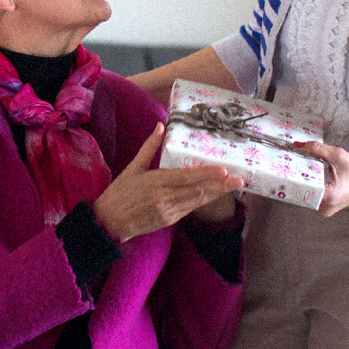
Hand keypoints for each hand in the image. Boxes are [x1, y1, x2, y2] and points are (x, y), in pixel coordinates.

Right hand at [92, 123, 244, 241]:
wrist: (108, 223)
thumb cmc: (119, 193)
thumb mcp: (132, 168)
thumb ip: (148, 147)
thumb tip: (160, 125)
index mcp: (155, 182)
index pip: (186, 177)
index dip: (206, 174)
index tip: (223, 170)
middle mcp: (164, 198)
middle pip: (198, 191)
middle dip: (221, 186)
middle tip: (240, 180)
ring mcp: (168, 211)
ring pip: (197, 201)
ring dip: (217, 194)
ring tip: (234, 186)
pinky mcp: (168, 220)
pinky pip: (189, 209)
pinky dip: (203, 201)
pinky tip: (214, 194)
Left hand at [294, 141, 348, 216]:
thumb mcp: (338, 155)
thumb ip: (317, 149)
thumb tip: (297, 145)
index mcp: (329, 196)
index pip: (302, 187)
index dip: (293, 175)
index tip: (285, 164)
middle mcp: (325, 208)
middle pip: (301, 192)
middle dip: (295, 177)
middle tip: (288, 163)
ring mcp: (325, 211)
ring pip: (305, 195)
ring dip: (301, 182)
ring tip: (296, 168)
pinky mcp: (326, 209)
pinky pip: (311, 198)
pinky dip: (308, 187)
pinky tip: (306, 176)